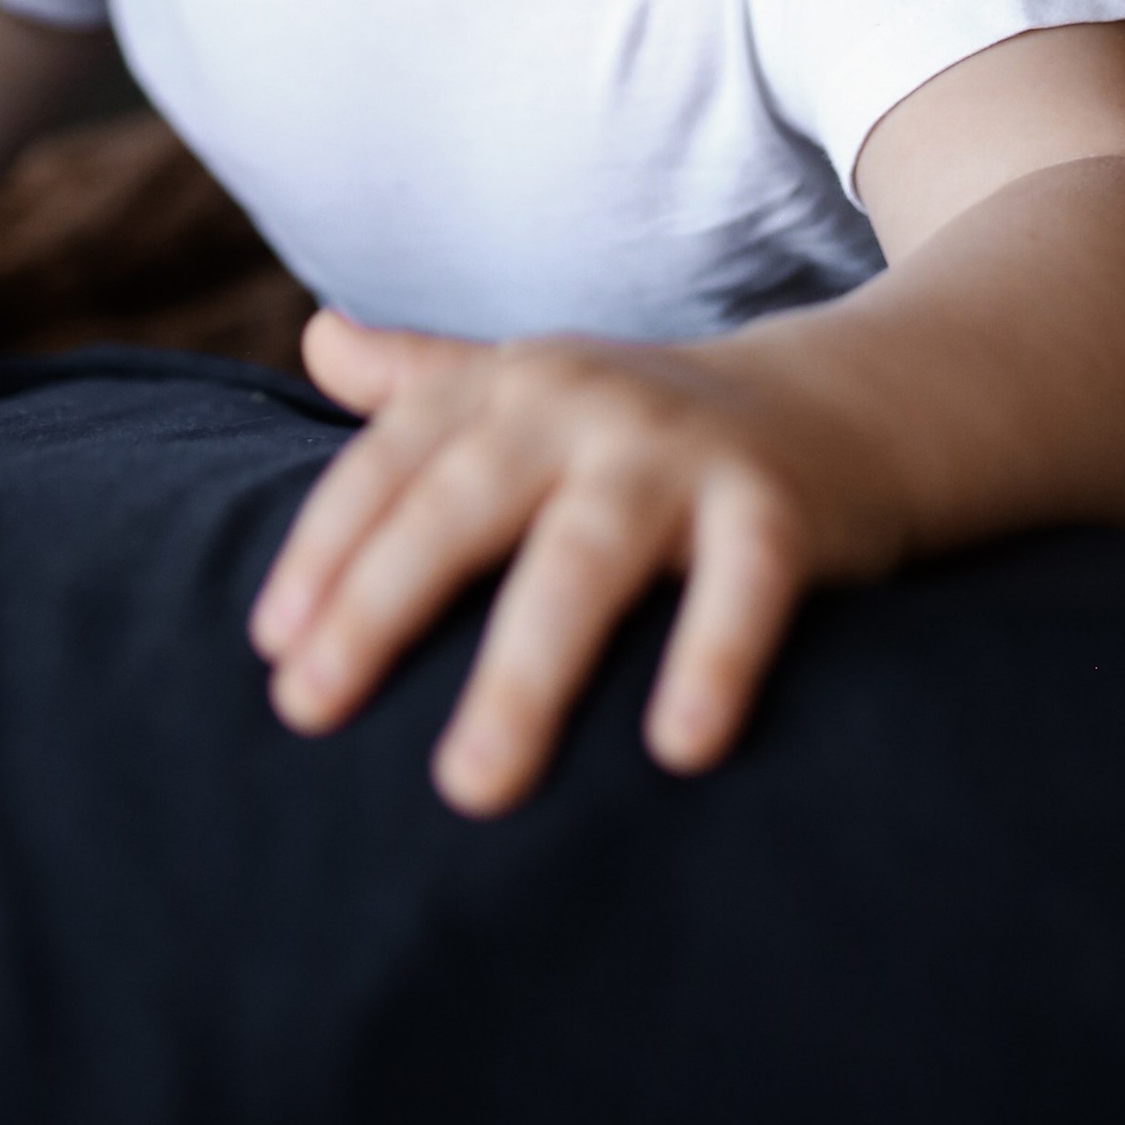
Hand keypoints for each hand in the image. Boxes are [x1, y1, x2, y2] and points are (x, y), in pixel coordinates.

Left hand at [250, 312, 893, 816]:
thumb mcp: (540, 387)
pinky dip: (713, 657)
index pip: (395, 460)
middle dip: (381, 604)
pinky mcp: (779, 507)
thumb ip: (425, 378)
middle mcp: (587, 404)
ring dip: (524, 669)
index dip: (326, 546)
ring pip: (587, 557)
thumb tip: (314, 339)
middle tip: (306, 712)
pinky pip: (744, 586)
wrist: (852, 400)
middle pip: (465, 502)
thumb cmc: (657, 425)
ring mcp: (682, 453)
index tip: (272, 646)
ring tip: (469, 785)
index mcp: (515, 385)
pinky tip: (676, 749)